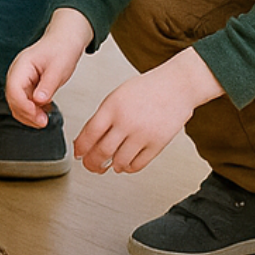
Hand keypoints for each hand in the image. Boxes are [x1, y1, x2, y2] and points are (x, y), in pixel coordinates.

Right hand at [5, 9, 93, 126]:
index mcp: (22, 66)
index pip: (14, 90)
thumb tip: (39, 101)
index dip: (24, 106)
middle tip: (44, 122)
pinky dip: (33, 110)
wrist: (65, 42)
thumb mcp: (59, 68)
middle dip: (26, 114)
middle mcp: (17, 74)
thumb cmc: (61, 50)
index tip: (38, 117)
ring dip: (29, 114)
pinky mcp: (26, 86)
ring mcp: (20, 80)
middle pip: (13, 99)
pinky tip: (45, 112)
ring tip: (45, 119)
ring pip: (17, 103)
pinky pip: (24, 102)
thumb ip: (48, 85)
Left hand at [73, 49, 223, 174]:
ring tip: (109, 165)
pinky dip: (129, 168)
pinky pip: (139, 164)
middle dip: (92, 163)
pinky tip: (126, 164)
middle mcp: (126, 122)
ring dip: (111, 167)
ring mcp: (143, 134)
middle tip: (90, 166)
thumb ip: (102, 117)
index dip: (80, 148)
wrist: (176, 86)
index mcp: (112, 108)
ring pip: (119, 161)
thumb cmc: (147, 89)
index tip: (78, 154)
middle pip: (102, 151)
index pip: (89, 134)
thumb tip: (88, 139)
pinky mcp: (158, 143)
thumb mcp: (116, 97)